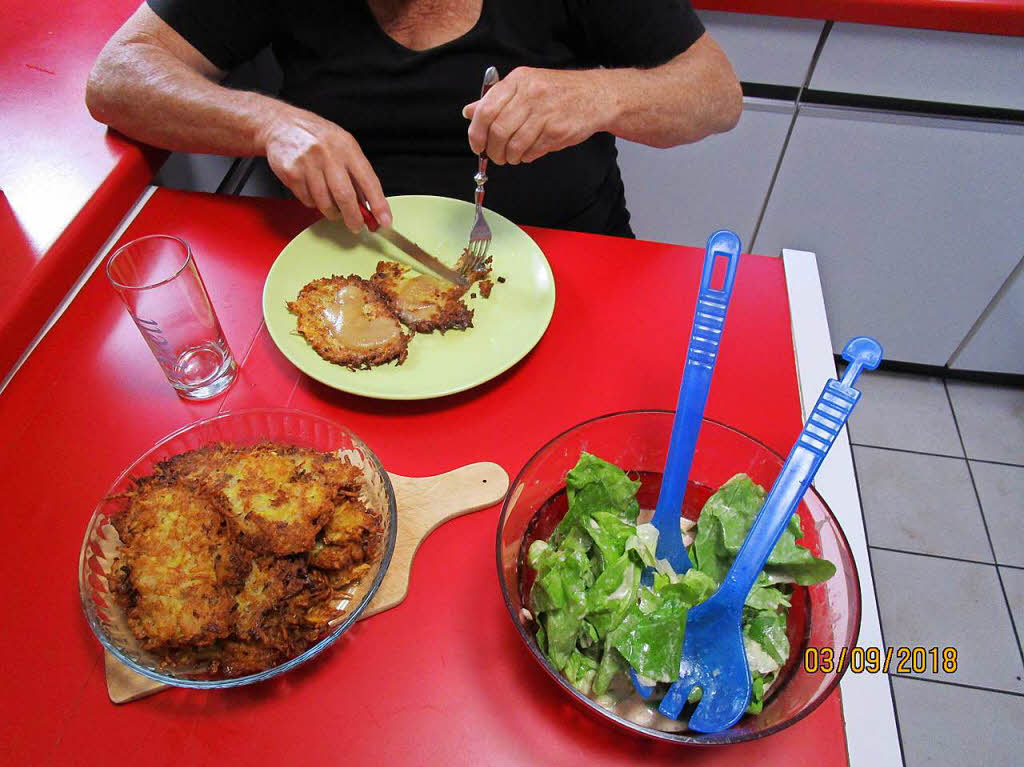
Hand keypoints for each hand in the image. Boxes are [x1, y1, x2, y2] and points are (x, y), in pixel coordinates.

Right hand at [259, 106, 390, 231]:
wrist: (282, 124)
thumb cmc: (317, 138)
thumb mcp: (343, 147)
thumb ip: (357, 176)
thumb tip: (369, 207)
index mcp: (347, 147)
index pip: (368, 181)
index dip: (378, 204)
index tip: (385, 221)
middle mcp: (328, 154)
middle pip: (345, 196)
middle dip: (353, 217)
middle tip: (356, 226)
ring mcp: (308, 163)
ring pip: (324, 203)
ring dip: (332, 211)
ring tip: (332, 206)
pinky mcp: (291, 172)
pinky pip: (307, 200)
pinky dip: (313, 202)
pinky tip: (312, 190)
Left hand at [462, 67, 613, 164]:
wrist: (595, 96)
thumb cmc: (558, 92)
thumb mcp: (525, 86)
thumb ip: (496, 99)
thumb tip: (470, 112)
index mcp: (518, 80)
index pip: (486, 109)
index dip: (476, 132)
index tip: (477, 145)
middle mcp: (531, 94)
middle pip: (499, 130)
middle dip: (493, 149)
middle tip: (495, 156)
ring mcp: (546, 113)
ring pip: (515, 144)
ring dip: (509, 156)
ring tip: (511, 156)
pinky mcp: (558, 130)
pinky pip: (533, 151)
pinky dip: (526, 156)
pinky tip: (528, 152)